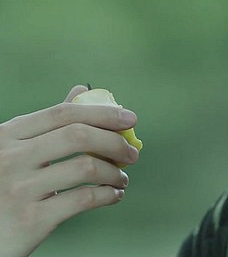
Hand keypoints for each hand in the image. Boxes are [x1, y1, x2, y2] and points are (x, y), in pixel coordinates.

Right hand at [0, 85, 139, 256]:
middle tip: (132, 153)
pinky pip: (84, 199)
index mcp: (7, 136)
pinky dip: (108, 195)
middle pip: (78, 136)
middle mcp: (10, 158)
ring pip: (86, 167)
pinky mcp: (31, 219)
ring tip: (121, 179)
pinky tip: (113, 195)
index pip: (63, 113)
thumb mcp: (14, 150)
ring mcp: (19, 189)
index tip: (130, 119)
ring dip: (114, 172)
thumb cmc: (2, 186)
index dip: (102, 112)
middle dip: (115, 142)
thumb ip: (48, 124)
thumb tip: (82, 90)